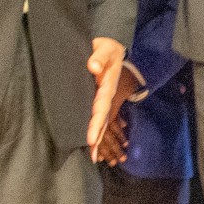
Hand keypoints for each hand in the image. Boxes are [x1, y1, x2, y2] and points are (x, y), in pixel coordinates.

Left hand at [85, 38, 126, 161]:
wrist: (112, 49)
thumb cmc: (107, 49)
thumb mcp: (105, 48)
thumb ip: (99, 56)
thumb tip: (93, 67)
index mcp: (107, 85)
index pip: (101, 107)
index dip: (96, 123)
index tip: (91, 138)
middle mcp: (106, 94)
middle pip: (103, 119)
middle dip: (98, 137)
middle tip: (93, 156)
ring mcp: (103, 98)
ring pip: (101, 120)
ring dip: (97, 137)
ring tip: (94, 156)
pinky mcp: (98, 98)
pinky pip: (97, 115)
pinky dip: (96, 129)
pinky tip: (91, 141)